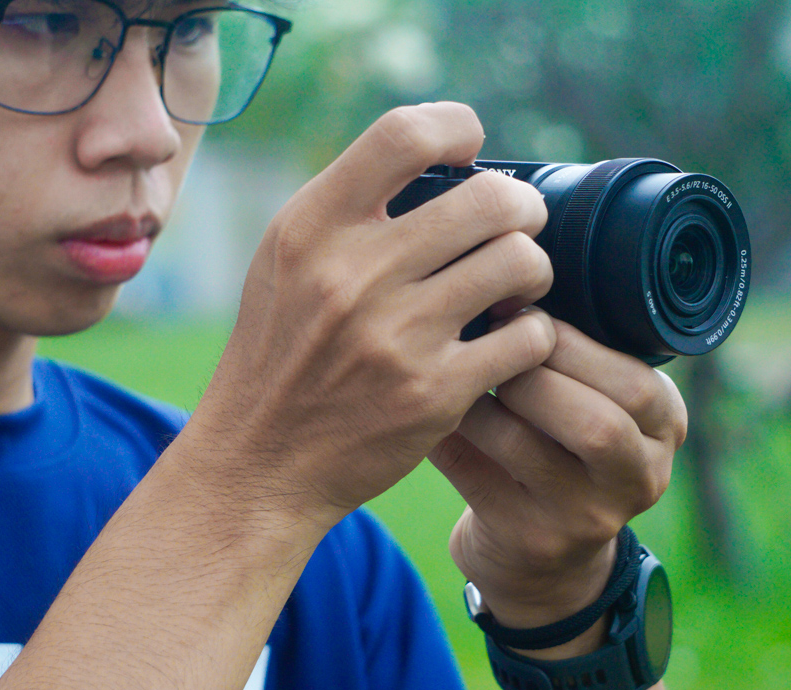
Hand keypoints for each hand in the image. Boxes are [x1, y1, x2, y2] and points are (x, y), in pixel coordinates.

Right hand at [182, 103, 555, 528]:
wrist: (258, 461)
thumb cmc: (278, 354)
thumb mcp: (284, 263)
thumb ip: (347, 211)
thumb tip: (440, 162)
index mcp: (311, 228)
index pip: (405, 134)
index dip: (455, 127)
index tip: (468, 150)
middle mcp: (352, 274)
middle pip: (490, 198)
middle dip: (521, 208)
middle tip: (516, 228)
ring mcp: (396, 335)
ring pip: (521, 262)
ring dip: (532, 272)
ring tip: (513, 287)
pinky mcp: (434, 393)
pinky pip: (528, 337)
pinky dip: (530, 335)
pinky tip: (506, 341)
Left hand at [429, 319, 687, 630]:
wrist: (542, 560)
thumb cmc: (561, 449)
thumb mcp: (597, 402)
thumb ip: (579, 355)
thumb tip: (510, 271)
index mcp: (665, 427)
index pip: (635, 382)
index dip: (572, 343)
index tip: (518, 307)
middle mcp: (639, 477)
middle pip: (595, 422)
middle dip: (530, 372)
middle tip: (483, 339)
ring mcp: (586, 518)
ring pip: (527, 446)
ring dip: (477, 399)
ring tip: (447, 368)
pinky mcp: (528, 538)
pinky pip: (475, 473)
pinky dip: (446, 432)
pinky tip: (424, 408)